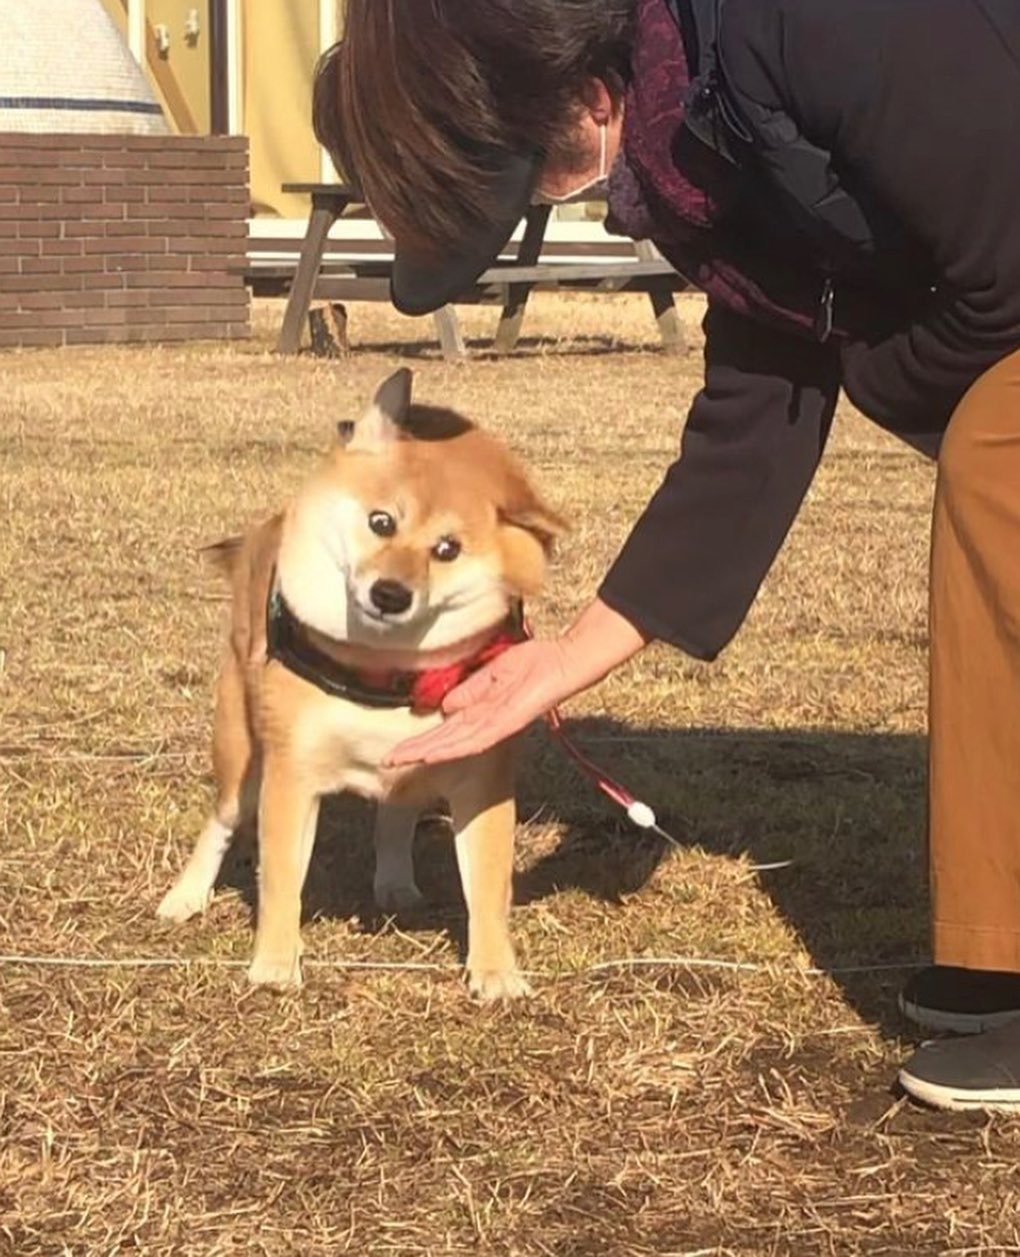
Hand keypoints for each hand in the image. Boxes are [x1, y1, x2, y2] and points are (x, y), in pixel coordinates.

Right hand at [384, 638, 577, 766]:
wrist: (565, 661)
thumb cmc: (535, 663)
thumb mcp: (493, 674)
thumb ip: (469, 691)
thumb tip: (444, 707)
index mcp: (481, 711)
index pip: (445, 730)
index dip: (419, 740)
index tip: (395, 748)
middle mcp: (487, 723)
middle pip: (445, 742)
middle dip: (416, 750)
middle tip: (387, 761)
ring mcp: (497, 725)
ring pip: (456, 744)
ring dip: (428, 751)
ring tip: (403, 758)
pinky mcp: (509, 722)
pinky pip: (478, 738)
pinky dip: (455, 746)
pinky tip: (435, 752)